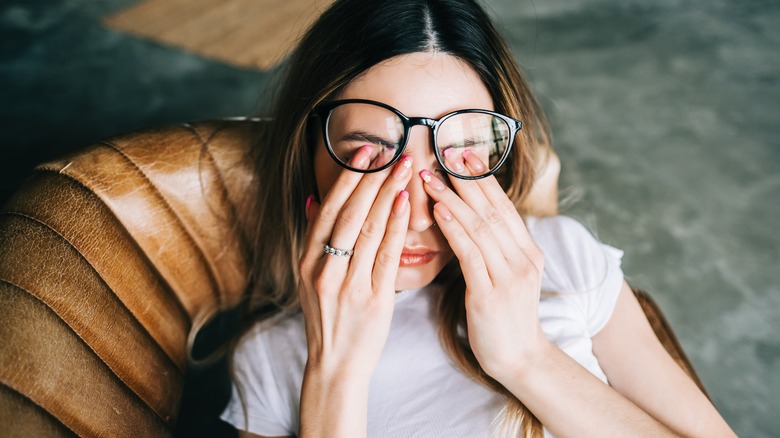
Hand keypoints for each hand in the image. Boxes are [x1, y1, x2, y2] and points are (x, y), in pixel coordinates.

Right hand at [298, 148, 411, 380]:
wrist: (335, 365)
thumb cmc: (328, 317)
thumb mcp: (310, 278)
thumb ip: (313, 239)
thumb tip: (313, 199)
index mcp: (307, 261)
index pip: (328, 209)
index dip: (347, 177)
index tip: (365, 151)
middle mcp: (323, 269)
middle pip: (349, 213)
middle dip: (371, 178)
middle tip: (392, 150)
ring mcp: (347, 285)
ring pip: (368, 229)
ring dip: (387, 193)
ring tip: (405, 168)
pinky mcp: (373, 299)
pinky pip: (386, 255)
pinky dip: (395, 226)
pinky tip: (405, 203)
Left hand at [420, 152, 549, 382]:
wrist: (519, 359)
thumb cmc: (504, 317)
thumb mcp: (506, 276)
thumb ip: (496, 248)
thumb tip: (472, 218)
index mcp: (529, 252)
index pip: (503, 206)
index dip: (483, 179)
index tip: (463, 155)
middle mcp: (524, 259)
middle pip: (492, 210)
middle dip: (467, 180)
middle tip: (444, 153)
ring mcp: (510, 276)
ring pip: (480, 227)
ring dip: (453, 199)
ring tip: (430, 178)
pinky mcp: (491, 294)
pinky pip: (470, 254)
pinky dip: (453, 229)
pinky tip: (438, 211)